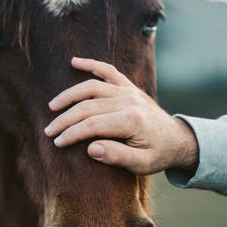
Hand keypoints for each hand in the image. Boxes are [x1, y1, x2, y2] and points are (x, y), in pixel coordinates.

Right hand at [44, 57, 198, 174]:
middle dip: (65, 119)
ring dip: (70, 95)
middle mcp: (128, 101)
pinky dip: (91, 64)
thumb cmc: (158, 154)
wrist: (177, 140)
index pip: (93, 124)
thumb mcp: (141, 164)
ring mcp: (128, 91)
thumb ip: (117, 157)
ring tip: (53, 106)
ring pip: (92, 87)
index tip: (57, 142)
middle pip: (88, 106)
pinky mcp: (128, 86)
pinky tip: (74, 62)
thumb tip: (91, 149)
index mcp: (131, 120)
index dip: (72, 133)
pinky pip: (108, 71)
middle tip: (49, 131)